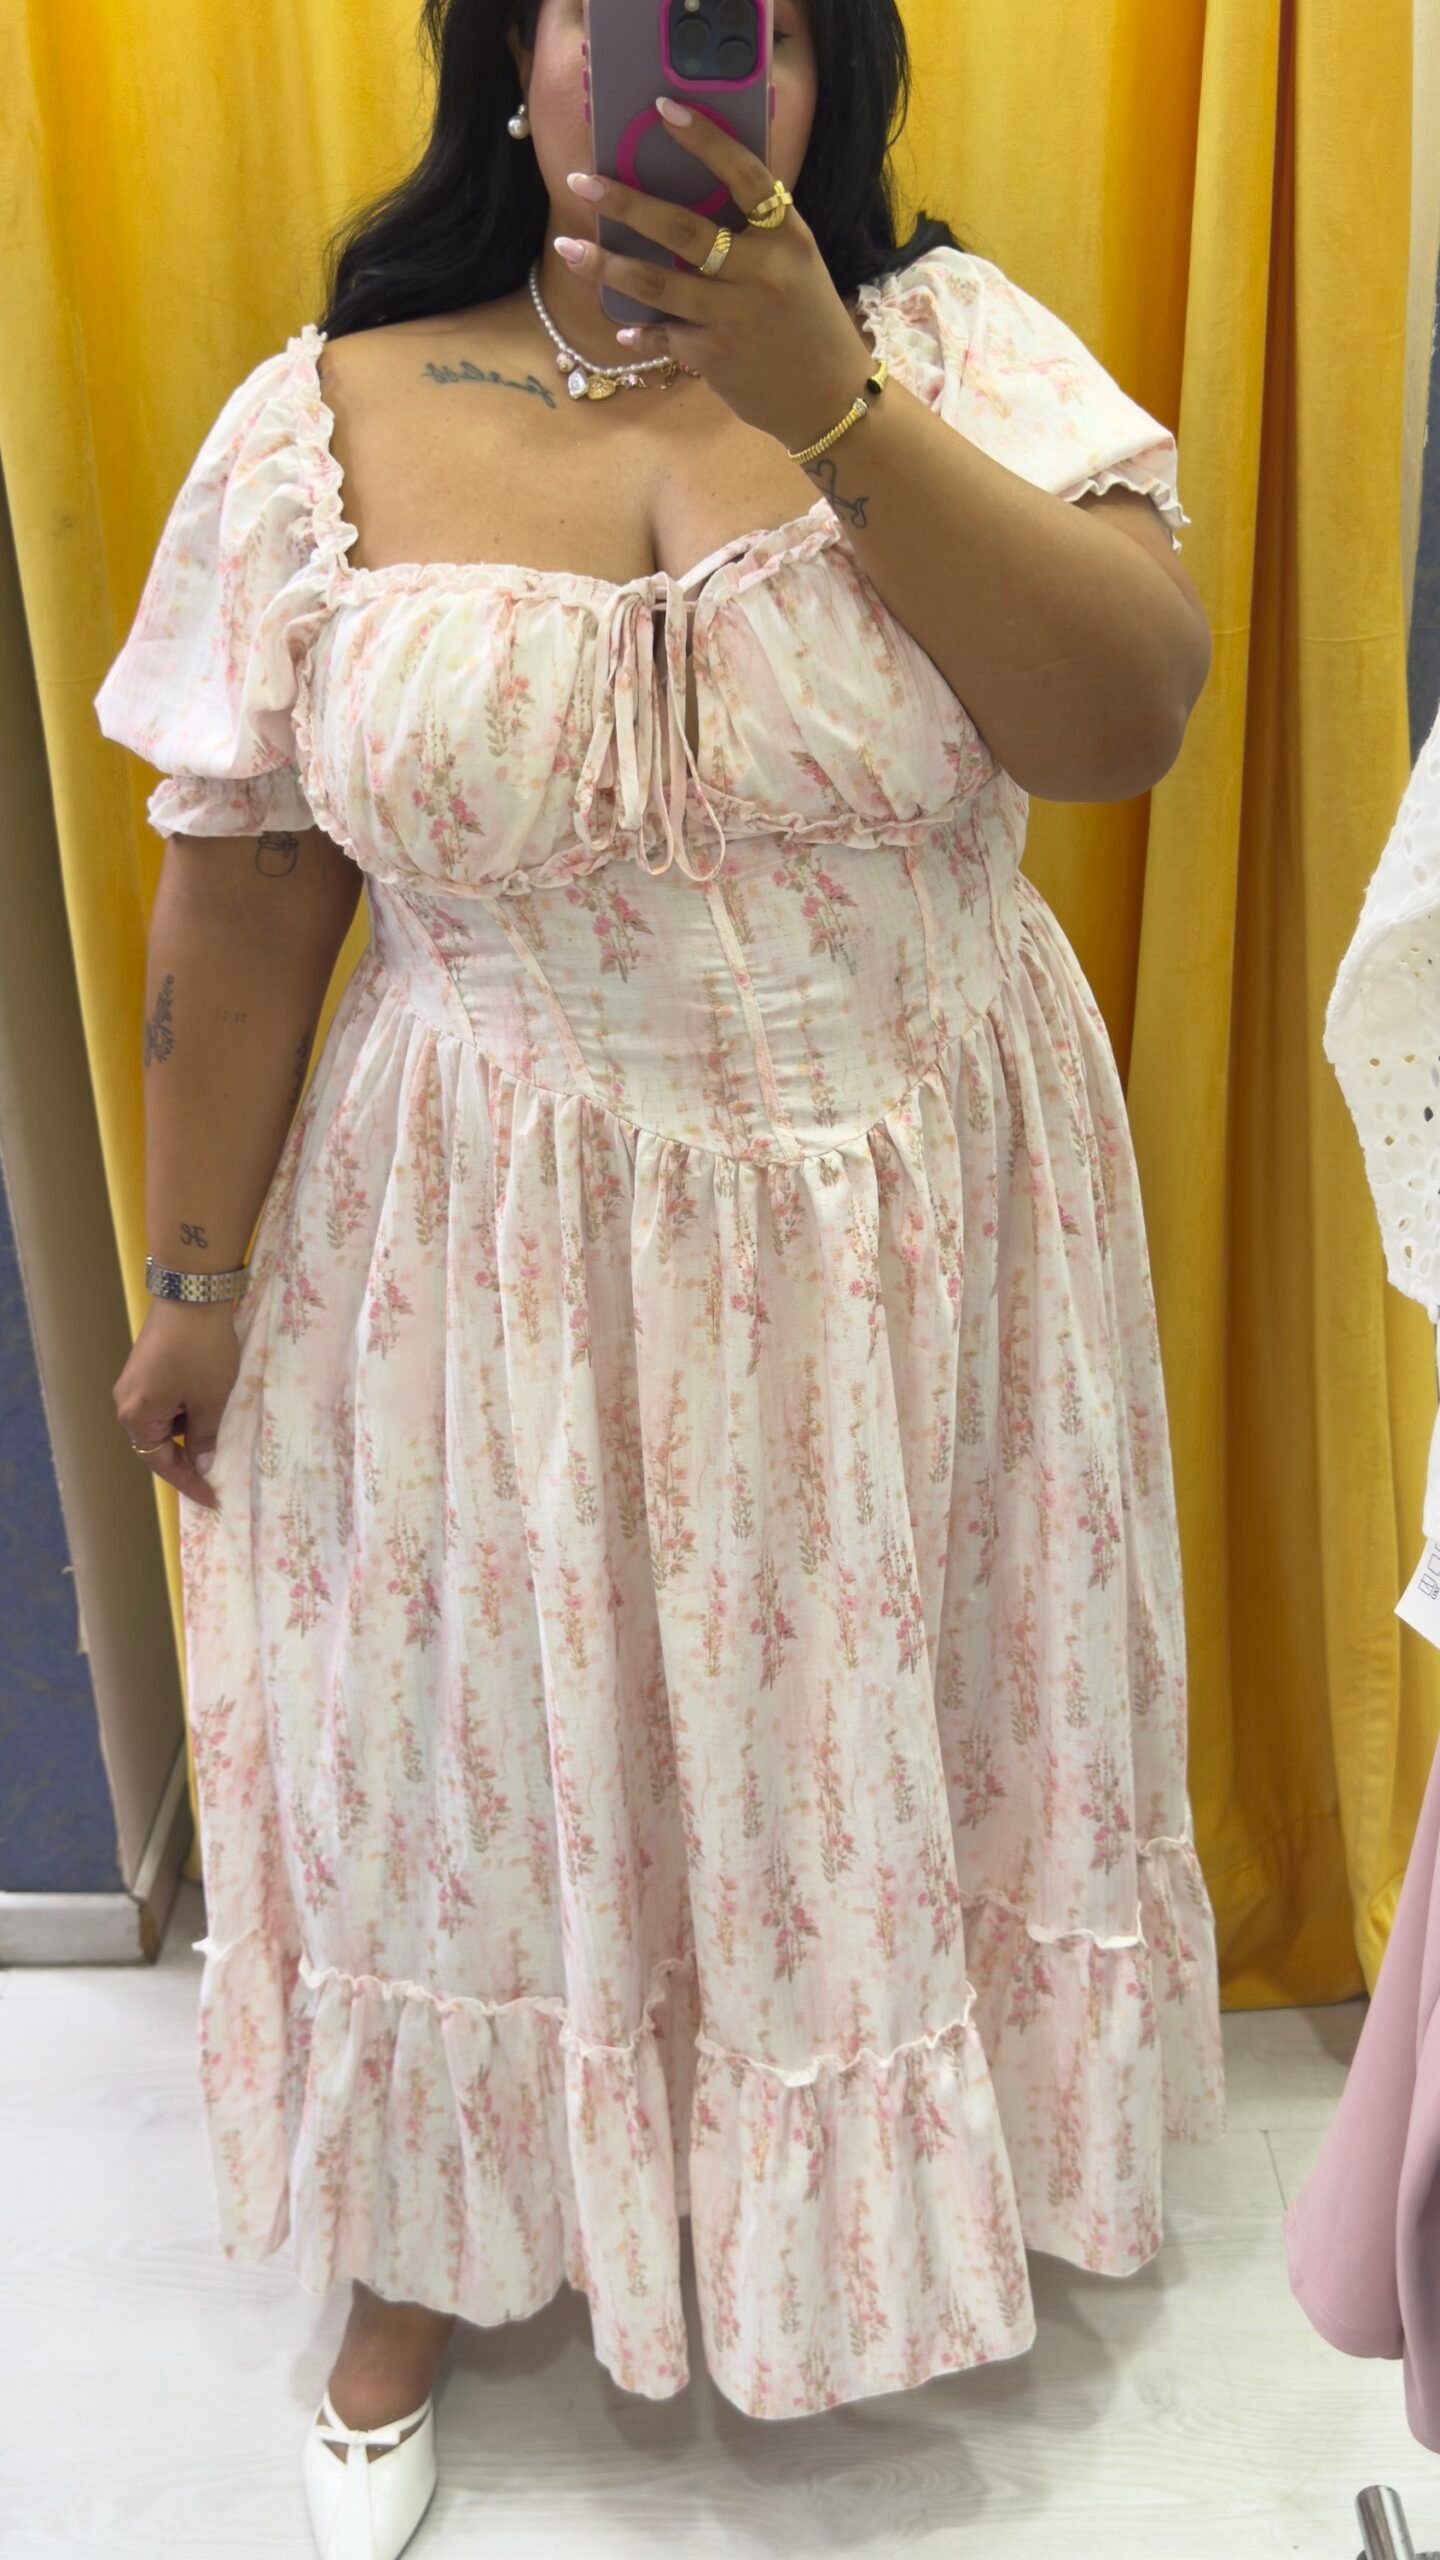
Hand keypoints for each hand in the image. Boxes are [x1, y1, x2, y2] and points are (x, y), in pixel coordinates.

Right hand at [113, 1300, 240, 1510]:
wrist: (191, 1293)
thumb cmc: (200, 1350)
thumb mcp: (210, 1399)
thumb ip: (204, 1437)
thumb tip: (203, 1465)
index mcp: (137, 1416)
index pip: (161, 1463)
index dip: (189, 1482)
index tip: (213, 1498)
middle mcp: (127, 1402)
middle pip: (156, 1444)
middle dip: (186, 1458)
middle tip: (217, 1473)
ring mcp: (134, 1383)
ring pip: (162, 1422)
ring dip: (188, 1432)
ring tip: (219, 1438)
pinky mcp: (145, 1367)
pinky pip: (164, 1402)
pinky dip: (185, 1411)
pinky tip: (209, 1410)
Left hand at [556, 100, 875, 455]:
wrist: (828, 397)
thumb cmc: (808, 323)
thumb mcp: (797, 265)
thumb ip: (756, 234)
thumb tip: (689, 200)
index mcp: (787, 238)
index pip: (746, 175)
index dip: (705, 139)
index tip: (664, 109)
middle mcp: (761, 272)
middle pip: (683, 229)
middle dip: (626, 204)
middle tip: (582, 184)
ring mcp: (734, 316)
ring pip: (657, 284)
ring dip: (606, 266)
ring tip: (568, 249)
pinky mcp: (714, 356)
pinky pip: (664, 333)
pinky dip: (641, 330)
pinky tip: (623, 327)